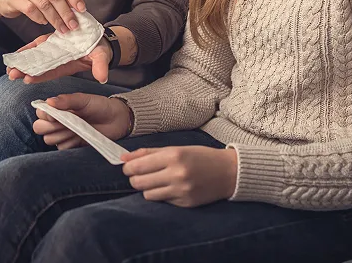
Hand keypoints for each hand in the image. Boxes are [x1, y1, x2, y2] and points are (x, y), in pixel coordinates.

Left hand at [7, 36, 113, 83]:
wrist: (99, 40)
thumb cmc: (100, 49)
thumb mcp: (101, 56)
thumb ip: (100, 66)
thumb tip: (102, 78)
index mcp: (67, 65)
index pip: (51, 72)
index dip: (40, 76)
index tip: (27, 79)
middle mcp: (58, 60)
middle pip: (39, 67)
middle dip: (25, 71)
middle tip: (11, 74)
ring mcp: (53, 51)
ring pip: (35, 59)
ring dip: (23, 63)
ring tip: (9, 68)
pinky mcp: (51, 41)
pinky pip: (37, 47)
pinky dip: (27, 50)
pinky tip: (16, 54)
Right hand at [33, 93, 131, 149]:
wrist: (115, 119)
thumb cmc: (99, 106)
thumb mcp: (83, 100)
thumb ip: (66, 100)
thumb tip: (49, 102)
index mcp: (58, 107)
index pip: (40, 113)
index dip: (45, 115)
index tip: (56, 115)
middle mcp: (57, 121)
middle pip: (39, 128)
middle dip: (50, 127)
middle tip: (66, 123)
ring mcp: (63, 133)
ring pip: (49, 139)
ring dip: (60, 135)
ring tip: (76, 128)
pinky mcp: (71, 144)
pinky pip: (62, 148)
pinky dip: (69, 143)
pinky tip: (80, 136)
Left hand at [121, 146, 237, 206]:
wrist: (228, 172)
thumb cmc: (200, 157)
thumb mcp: (175, 148)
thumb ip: (148, 153)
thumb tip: (124, 157)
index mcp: (173, 156)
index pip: (138, 166)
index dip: (128, 168)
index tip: (127, 167)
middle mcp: (177, 174)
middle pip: (139, 182)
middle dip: (134, 179)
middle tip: (139, 175)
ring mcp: (182, 191)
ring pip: (148, 194)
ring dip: (147, 188)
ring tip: (156, 181)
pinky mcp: (186, 203)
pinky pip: (163, 201)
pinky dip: (162, 194)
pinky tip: (170, 187)